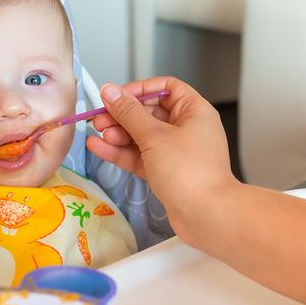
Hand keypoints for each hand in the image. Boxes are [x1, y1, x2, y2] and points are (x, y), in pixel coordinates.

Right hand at [85, 77, 236, 243]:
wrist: (206, 215)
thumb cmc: (190, 172)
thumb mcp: (154, 136)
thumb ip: (129, 113)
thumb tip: (111, 92)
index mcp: (194, 111)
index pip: (166, 89)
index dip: (140, 89)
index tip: (117, 96)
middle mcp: (187, 129)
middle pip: (150, 113)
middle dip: (123, 115)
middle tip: (100, 118)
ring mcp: (176, 152)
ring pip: (142, 136)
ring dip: (119, 134)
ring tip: (98, 134)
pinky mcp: (166, 172)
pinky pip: (140, 156)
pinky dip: (121, 152)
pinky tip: (99, 147)